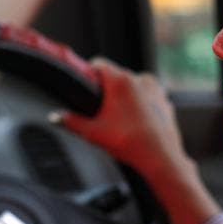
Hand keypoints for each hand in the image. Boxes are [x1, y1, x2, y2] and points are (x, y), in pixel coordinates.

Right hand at [56, 58, 220, 223]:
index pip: (98, 64)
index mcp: (121, 81)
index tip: (85, 86)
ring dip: (124, 97)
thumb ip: (71, 121)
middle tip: (101, 112)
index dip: (88, 74)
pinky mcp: (165, 102)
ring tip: (119, 121)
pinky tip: (135, 124)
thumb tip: (57, 117)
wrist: (161, 159)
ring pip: (132, 87)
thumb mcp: (93, 133)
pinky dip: (140, 106)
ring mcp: (156, 90)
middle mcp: (140, 79)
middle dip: (107, 90)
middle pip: (115, 76)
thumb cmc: (130, 144)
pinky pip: (147, 97)